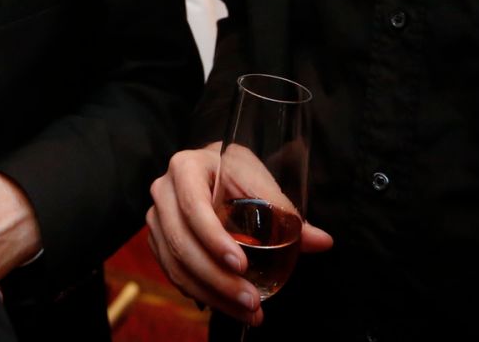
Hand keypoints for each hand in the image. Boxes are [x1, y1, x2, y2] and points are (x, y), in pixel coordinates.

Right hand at [146, 145, 332, 325]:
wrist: (212, 170)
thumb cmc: (236, 172)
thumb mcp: (260, 181)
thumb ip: (285, 212)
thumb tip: (321, 241)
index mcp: (186, 168)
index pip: (194, 206)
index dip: (214, 239)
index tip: (241, 265)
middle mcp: (163, 192)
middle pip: (182, 242)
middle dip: (217, 278)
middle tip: (251, 300)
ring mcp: (156, 218)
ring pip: (176, 265)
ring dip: (212, 294)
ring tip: (247, 312)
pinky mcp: (158, 240)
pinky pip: (174, 274)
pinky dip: (201, 294)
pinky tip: (228, 306)